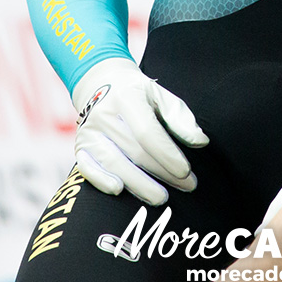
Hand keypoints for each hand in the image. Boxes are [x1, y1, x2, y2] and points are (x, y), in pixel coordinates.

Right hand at [71, 58, 208, 205]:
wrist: (100, 83)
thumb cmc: (138, 94)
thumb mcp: (161, 95)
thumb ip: (180, 118)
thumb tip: (200, 142)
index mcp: (127, 97)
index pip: (148, 132)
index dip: (168, 154)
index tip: (186, 171)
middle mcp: (104, 114)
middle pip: (135, 151)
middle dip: (163, 173)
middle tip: (187, 186)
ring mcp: (89, 131)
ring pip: (114, 164)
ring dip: (140, 185)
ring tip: (162, 198)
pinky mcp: (80, 146)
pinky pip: (87, 168)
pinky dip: (101, 181)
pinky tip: (119, 190)